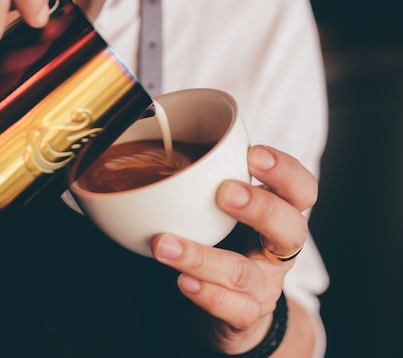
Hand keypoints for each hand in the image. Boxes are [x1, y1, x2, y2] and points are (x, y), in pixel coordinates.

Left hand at [151, 145, 316, 354]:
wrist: (238, 310)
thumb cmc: (230, 247)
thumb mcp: (230, 214)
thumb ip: (214, 185)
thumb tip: (169, 150)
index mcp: (281, 217)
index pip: (301, 190)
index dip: (284, 171)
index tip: (253, 153)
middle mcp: (279, 251)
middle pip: (290, 228)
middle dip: (260, 207)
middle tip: (225, 192)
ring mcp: (265, 286)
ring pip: (243, 272)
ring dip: (201, 256)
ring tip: (164, 244)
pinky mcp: (247, 315)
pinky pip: (232, 308)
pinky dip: (206, 294)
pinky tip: (183, 280)